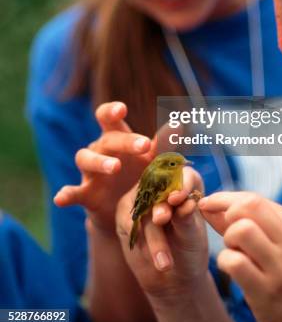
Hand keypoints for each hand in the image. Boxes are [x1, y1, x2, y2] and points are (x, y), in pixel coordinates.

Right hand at [54, 102, 154, 231]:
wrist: (127, 211)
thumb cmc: (139, 173)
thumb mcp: (153, 159)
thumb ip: (163, 142)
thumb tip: (180, 122)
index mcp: (116, 137)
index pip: (107, 116)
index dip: (111, 111)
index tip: (122, 109)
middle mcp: (100, 149)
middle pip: (107, 139)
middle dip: (125, 141)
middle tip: (144, 146)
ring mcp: (90, 171)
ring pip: (86, 159)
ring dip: (99, 162)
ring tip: (115, 167)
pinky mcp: (85, 193)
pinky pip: (72, 192)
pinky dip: (66, 194)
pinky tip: (61, 198)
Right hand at [116, 166, 207, 298]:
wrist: (173, 275)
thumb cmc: (189, 249)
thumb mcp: (192, 235)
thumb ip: (187, 219)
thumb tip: (186, 203)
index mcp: (185, 184)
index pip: (183, 174)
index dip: (179, 183)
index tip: (178, 198)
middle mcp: (161, 186)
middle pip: (159, 189)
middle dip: (160, 206)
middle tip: (162, 219)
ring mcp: (142, 199)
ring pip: (143, 209)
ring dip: (152, 235)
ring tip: (164, 263)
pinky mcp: (126, 216)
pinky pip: (129, 223)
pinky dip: (140, 241)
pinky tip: (149, 257)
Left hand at [199, 192, 281, 321]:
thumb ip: (249, 224)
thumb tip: (209, 204)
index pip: (255, 199)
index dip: (225, 199)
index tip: (209, 204)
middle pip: (250, 205)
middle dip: (227, 212)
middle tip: (226, 231)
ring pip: (241, 230)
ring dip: (228, 239)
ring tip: (234, 252)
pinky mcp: (267, 292)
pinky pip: (234, 261)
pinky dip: (225, 262)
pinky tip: (231, 270)